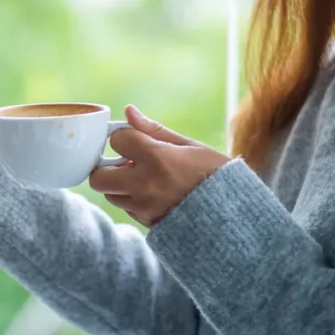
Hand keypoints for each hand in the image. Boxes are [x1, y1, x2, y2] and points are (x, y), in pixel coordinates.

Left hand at [89, 105, 230, 226]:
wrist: (235, 215)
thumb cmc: (216, 175)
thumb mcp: (190, 146)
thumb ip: (154, 130)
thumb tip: (128, 111)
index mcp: (157, 159)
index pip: (117, 140)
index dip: (124, 137)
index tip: (135, 140)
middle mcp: (145, 184)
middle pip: (99, 176)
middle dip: (107, 166)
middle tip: (127, 162)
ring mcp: (144, 207)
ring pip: (110, 194)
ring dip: (119, 185)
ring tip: (144, 179)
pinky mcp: (147, 223)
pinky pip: (126, 209)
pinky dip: (132, 199)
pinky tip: (153, 194)